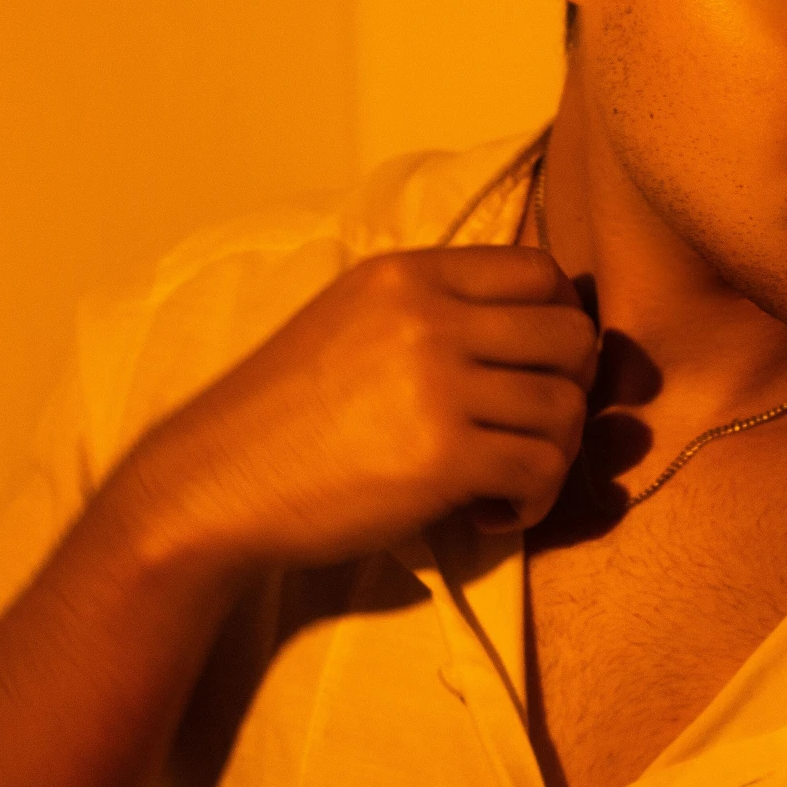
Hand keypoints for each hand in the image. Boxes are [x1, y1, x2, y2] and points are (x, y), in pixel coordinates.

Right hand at [127, 246, 599, 569]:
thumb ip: (432, 312)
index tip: (534, 373)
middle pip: (573, 336)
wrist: (214, 485)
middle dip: (571, 391)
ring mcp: (437, 384)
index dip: (560, 325)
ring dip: (554, 455)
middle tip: (531, 432)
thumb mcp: (353, 323)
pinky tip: (491, 514)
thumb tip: (533, 331)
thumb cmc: (282, 417)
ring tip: (506, 481)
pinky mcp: (443, 457)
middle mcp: (429, 316)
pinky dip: (533, 501)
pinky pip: (542, 469)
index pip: (541, 272)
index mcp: (408, 274)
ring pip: (567, 408)